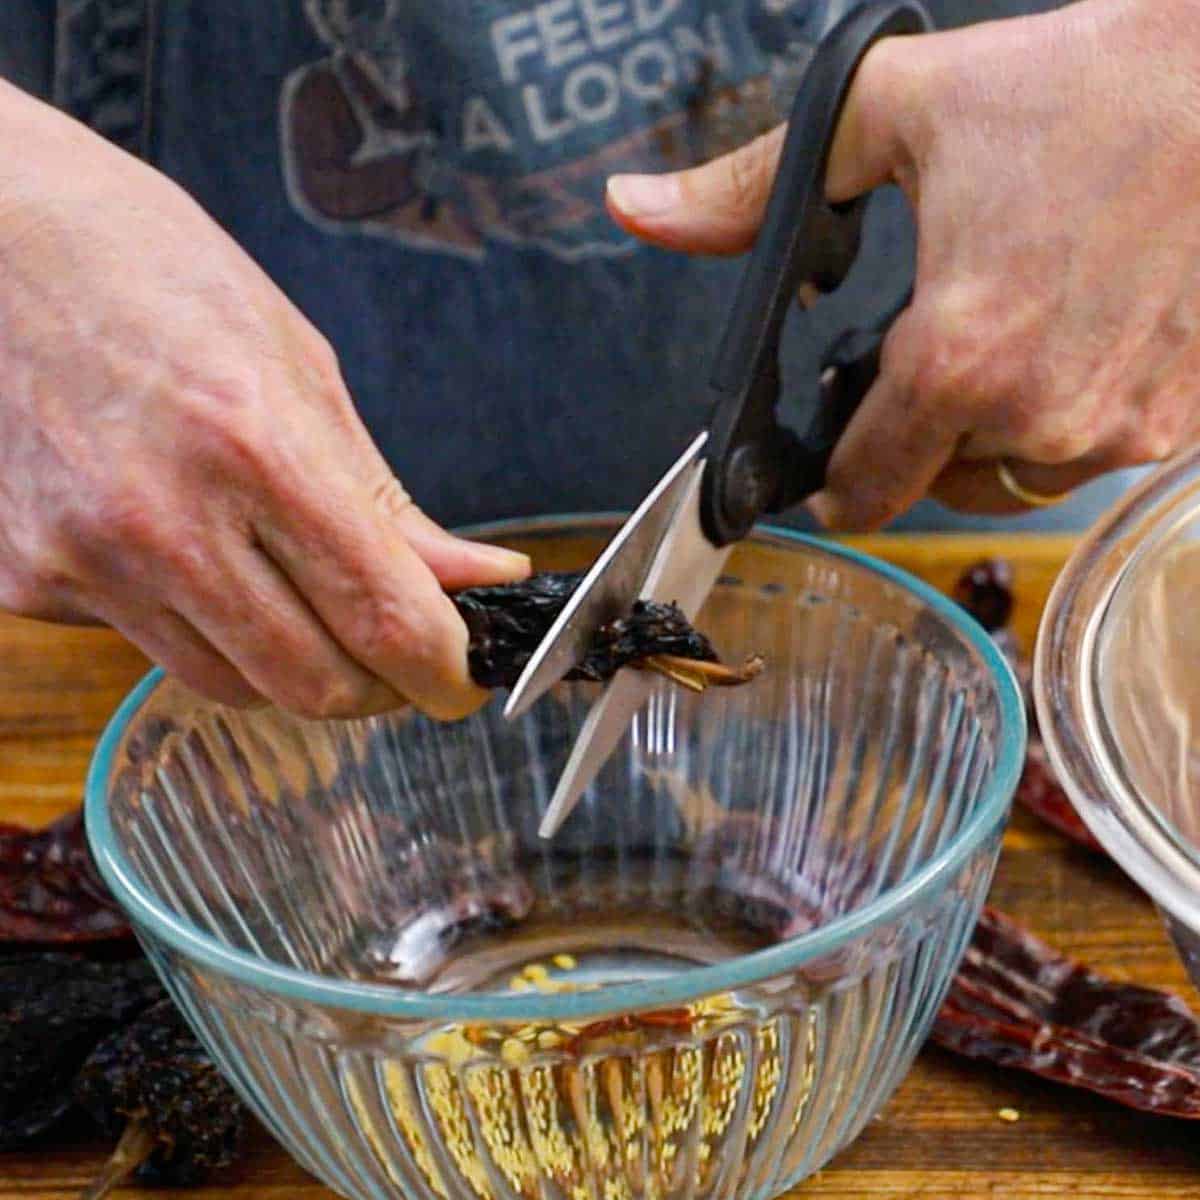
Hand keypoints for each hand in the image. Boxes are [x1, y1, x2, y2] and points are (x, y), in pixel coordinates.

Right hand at [0, 81, 527, 718]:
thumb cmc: (162, 281)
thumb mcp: (304, 371)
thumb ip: (389, 502)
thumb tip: (480, 578)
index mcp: (254, 446)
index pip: (382, 617)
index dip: (443, 671)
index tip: (465, 682)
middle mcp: (163, 519)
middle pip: (313, 684)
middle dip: (380, 686)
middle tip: (402, 656)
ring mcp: (84, 560)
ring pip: (235, 686)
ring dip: (295, 666)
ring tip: (305, 599)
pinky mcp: (28, 582)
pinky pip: (153, 649)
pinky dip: (206, 630)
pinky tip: (199, 560)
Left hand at [606, 0, 1199, 527]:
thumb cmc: (1086, 84)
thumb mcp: (890, 112)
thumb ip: (754, 185)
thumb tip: (640, 211)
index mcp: (957, 359)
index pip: (866, 489)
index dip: (836, 489)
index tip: (828, 481)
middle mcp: (1042, 415)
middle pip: (937, 484)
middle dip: (913, 441)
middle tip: (923, 365)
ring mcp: (1123, 427)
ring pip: (1017, 477)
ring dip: (992, 435)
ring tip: (1002, 343)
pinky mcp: (1185, 422)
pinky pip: (1096, 455)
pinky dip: (1069, 417)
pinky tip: (1074, 341)